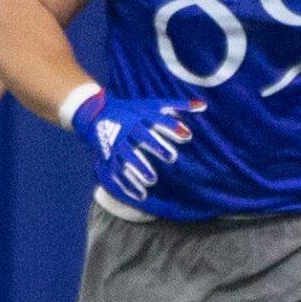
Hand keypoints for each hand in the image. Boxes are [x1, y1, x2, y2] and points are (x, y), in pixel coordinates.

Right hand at [70, 90, 201, 204]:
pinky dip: (127, 184)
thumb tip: (204, 105)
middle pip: (141, 137)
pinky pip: (117, 172)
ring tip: (152, 180)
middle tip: (172, 157)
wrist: (97, 114)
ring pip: (127, 156)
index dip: (171, 127)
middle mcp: (128, 129)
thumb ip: (178, 106)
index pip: (157, 120)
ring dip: (139, 168)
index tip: (187, 135)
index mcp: (140, 116)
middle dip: (156, 146)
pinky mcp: (109, 157)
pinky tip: (141, 196)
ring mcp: (117, 144)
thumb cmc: (134, 111)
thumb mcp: (154, 105)